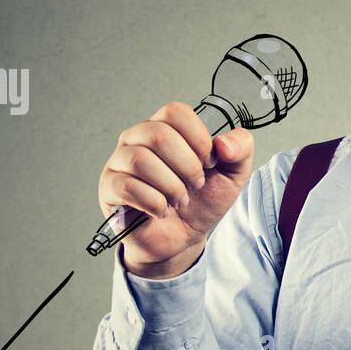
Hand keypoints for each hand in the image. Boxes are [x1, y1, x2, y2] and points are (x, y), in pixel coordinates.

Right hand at [97, 102, 253, 275]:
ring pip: (140, 160)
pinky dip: (153, 202)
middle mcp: (138, 139)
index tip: (208, 162)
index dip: (198, 138)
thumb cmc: (202, 202)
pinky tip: (162, 210)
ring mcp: (120, 162)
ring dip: (170, 187)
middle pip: (158, 135)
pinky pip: (126, 186)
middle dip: (187, 167)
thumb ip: (240, 149)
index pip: (175, 112)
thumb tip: (224, 143)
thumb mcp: (232, 175)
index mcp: (166, 127)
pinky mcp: (109, 188)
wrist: (183, 237)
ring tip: (179, 200)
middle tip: (195, 186)